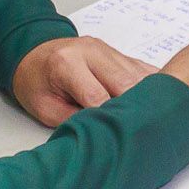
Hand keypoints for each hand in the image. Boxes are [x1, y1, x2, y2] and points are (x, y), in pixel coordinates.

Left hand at [11, 36, 152, 127]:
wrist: (36, 54)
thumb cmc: (36, 82)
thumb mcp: (44, 108)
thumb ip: (73, 120)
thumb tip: (102, 134)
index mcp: (67, 63)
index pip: (96, 95)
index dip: (106, 120)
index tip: (114, 137)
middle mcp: (93, 51)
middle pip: (126, 83)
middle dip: (133, 110)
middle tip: (135, 133)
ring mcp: (110, 50)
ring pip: (140, 77)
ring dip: (145, 100)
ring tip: (146, 123)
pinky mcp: (122, 55)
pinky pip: (145, 71)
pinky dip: (151, 89)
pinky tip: (152, 105)